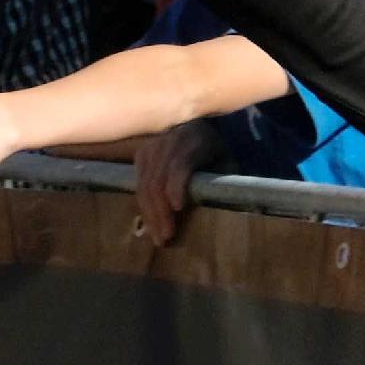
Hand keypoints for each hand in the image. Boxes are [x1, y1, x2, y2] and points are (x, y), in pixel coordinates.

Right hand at [132, 123, 208, 245]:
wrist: (198, 126)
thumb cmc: (217, 150)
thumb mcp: (226, 162)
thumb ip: (220, 180)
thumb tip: (216, 207)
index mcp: (195, 140)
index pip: (179, 165)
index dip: (176, 186)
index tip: (179, 208)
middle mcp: (169, 141)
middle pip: (158, 180)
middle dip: (160, 212)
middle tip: (165, 238)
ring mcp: (152, 147)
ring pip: (145, 185)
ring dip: (150, 214)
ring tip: (158, 238)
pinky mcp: (142, 154)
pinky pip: (138, 183)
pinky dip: (144, 206)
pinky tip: (151, 223)